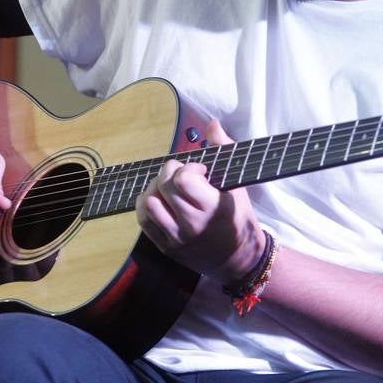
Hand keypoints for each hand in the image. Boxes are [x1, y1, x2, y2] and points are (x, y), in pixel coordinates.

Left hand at [136, 119, 264, 284]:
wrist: (238, 259)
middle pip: (163, 186)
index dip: (188, 168)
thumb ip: (224, 150)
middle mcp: (191, 224)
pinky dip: (146, 204)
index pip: (182, 179)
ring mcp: (176, 237)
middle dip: (170, 172)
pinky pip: (144, 220)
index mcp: (212, 207)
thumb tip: (212, 123)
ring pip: (148, 203)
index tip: (200, 171)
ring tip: (168, 188)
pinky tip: (158, 199)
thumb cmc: (239, 218)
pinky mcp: (166, 246)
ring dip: (155, 188)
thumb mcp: (238, 184)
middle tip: (182, 175)